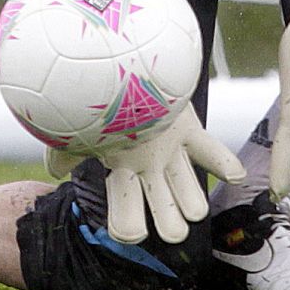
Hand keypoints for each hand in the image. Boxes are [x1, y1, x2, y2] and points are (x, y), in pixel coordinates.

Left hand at [46, 108, 245, 244]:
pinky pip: (216, 155)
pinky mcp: (191, 128)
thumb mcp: (73, 129)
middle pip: (171, 227)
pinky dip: (226, 166)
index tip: (127, 227)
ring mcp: (173, 152)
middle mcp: (150, 168)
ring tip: (185, 200)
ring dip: (191, 205)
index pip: (128, 227)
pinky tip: (232, 176)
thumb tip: (57, 172)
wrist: (123, 57)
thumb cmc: (93, 96)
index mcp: (120, 170)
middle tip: (165, 222)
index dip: (128, 231)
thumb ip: (63, 154)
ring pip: (195, 205)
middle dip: (169, 228)